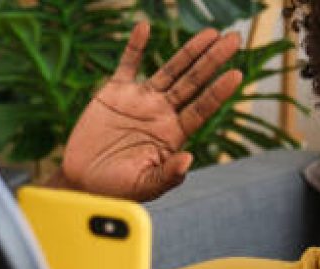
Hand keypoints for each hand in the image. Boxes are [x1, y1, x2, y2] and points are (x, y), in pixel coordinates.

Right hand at [59, 22, 242, 201]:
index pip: (202, 108)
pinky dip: (135, 46)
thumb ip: (167, 175)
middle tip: (234, 39)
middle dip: (213, 60)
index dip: (218, 91)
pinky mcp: (114, 93)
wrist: (83, 182)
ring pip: (170, 70)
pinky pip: (127, 64)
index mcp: (173, 135)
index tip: (236, 74)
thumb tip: (189, 161)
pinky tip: (144, 26)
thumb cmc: (117, 190)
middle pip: (193, 82)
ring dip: (190, 51)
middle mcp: (162, 114)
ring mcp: (140, 101)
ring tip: (211, 32)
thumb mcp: (145, 187)